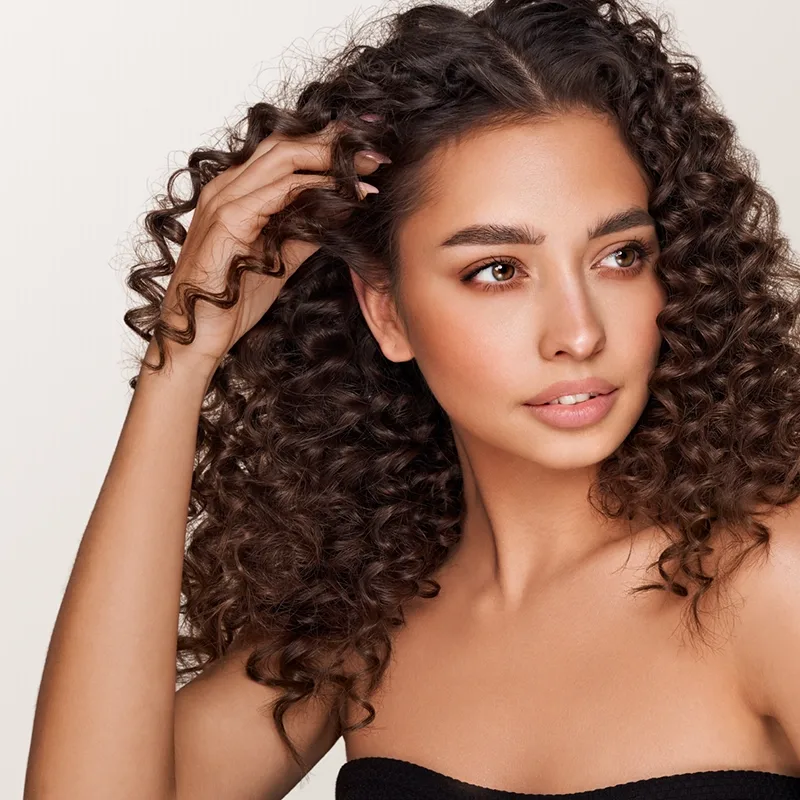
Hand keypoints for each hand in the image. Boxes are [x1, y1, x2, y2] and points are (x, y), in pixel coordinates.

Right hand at [152, 119, 385, 370]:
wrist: (198, 333)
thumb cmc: (232, 299)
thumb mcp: (281, 258)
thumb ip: (306, 229)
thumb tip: (342, 209)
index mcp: (235, 190)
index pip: (283, 149)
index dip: (326, 143)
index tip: (366, 146)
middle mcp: (226, 186)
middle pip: (286, 143)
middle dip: (335, 143)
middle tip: (376, 150)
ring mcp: (224, 200)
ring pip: (284, 158)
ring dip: (332, 159)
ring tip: (370, 167)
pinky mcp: (228, 221)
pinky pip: (280, 193)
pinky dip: (317, 189)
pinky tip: (347, 195)